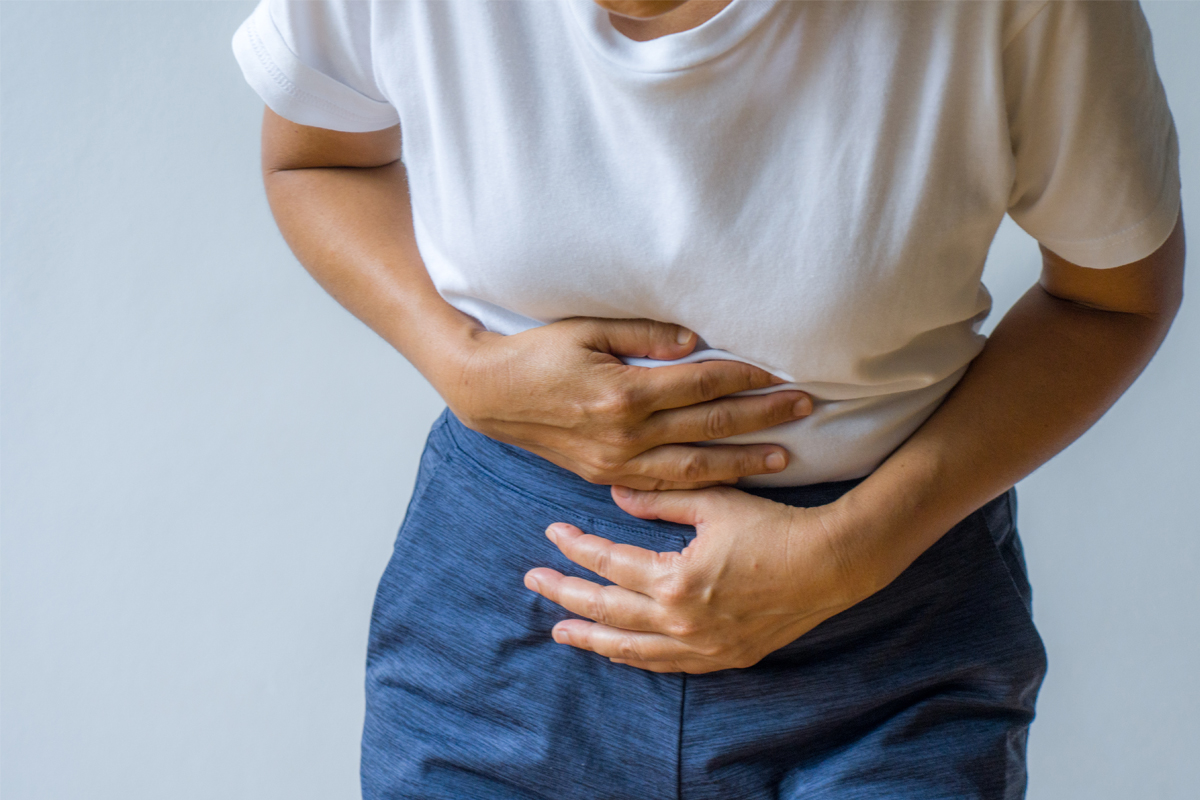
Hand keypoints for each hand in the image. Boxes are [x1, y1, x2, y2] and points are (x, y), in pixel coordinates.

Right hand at [445, 318, 811, 489]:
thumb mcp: (586, 330)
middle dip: (761, 417)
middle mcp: (625, 434)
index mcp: (624, 393)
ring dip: (743, 461)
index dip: (745, 377)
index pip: (701, 385)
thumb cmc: (537, 353)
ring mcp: (617, 462)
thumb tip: (696, 341)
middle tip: (804, 408)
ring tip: (785, 457)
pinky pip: (665, 486)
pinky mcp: (606, 477)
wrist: (489, 394)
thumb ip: (644, 336)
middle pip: (709, 427)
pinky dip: (702, 484)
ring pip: (694, 467)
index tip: (780, 371)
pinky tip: (731, 481)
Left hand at [523, 485, 868, 672]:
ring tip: (561, 630)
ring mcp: (702, 646)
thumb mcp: (714, 502)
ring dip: (592, 637)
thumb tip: (615, 495)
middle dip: (565, 594)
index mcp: (674, 579)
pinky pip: (666, 664)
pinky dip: (635, 657)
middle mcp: (681, 621)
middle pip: (606, 610)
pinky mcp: (723, 658)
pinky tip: (618, 651)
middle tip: (533, 582)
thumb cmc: (774, 526)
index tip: (553, 533)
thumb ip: (660, 499)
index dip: (576, 548)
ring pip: (630, 648)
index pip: (608, 564)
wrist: (831, 564)